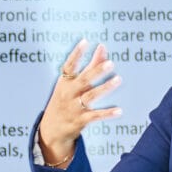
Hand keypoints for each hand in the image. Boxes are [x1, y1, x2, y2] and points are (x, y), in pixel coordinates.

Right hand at [36, 40, 122, 168]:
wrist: (52, 129)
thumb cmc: (66, 100)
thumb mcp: (73, 82)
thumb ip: (90, 65)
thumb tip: (102, 47)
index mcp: (65, 81)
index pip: (69, 65)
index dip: (76, 53)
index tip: (85, 42)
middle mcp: (69, 93)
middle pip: (84, 79)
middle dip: (97, 70)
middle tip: (111, 63)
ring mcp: (74, 106)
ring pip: (91, 96)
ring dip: (105, 88)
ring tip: (118, 80)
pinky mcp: (81, 119)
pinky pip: (96, 115)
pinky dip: (107, 113)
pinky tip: (119, 110)